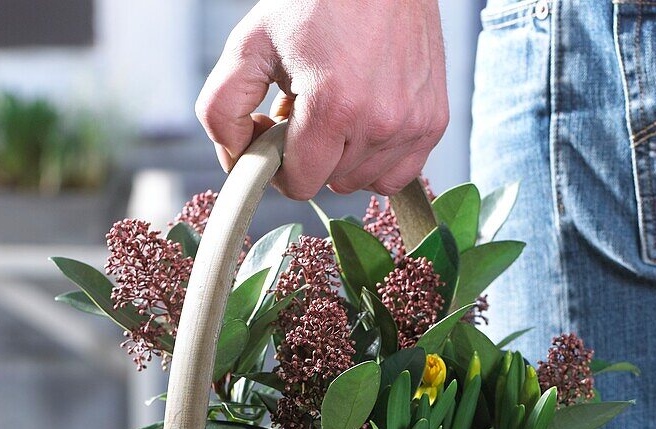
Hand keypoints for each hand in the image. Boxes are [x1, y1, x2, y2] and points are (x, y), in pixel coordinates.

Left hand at [196, 0, 448, 199]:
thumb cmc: (318, 0)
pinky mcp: (433, 124)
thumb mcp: (251, 42)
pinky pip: (396, 176)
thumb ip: (222, 108)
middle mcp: (379, 124)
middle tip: (308, 105)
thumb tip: (234, 161)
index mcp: (333, 107)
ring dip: (343, 157)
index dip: (279, 164)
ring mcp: (412, 126)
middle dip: (311, 154)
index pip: (300, 184)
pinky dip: (376, 159)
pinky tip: (365, 121)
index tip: (277, 132)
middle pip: (329, 184)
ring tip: (338, 105)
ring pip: (361, 182)